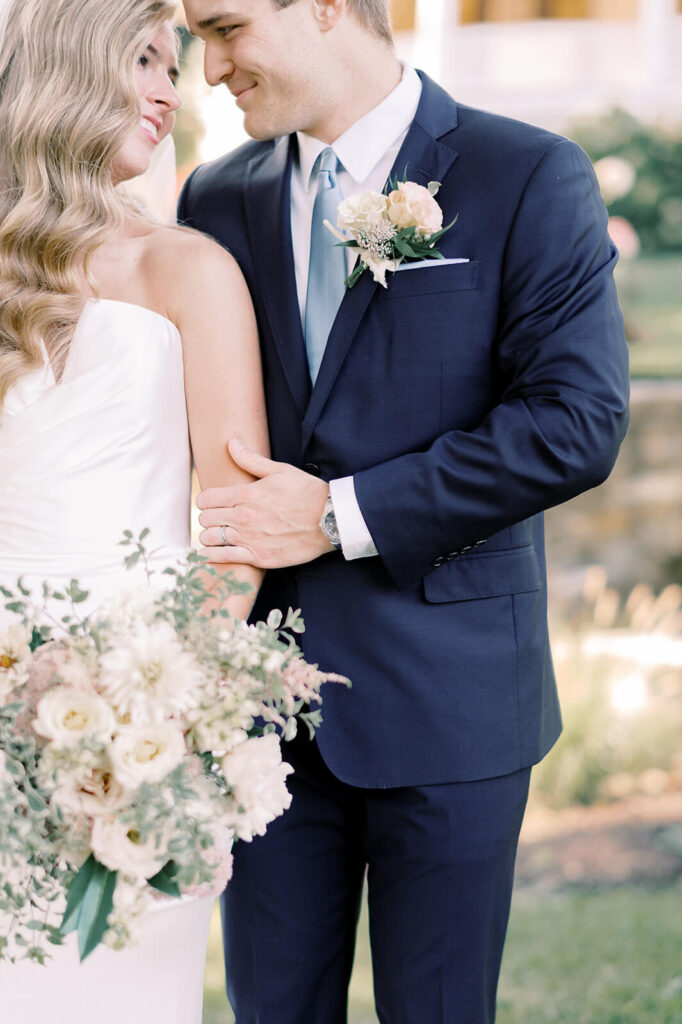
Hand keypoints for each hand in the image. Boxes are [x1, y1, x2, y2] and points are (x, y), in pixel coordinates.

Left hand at [197, 439, 333, 567]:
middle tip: (216, 519)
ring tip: (217, 536)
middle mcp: (244, 517)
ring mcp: (250, 539)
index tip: (211, 503)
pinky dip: (212, 556)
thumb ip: (251, 459)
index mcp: (246, 495)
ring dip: (210, 536)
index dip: (205, 500)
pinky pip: (223, 558)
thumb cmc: (307, 493)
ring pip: (210, 538)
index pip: (206, 498)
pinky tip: (212, 554)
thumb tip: (231, 443)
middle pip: (205, 519)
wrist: (330, 520)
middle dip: (208, 518)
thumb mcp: (280, 470)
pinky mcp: (258, 557)